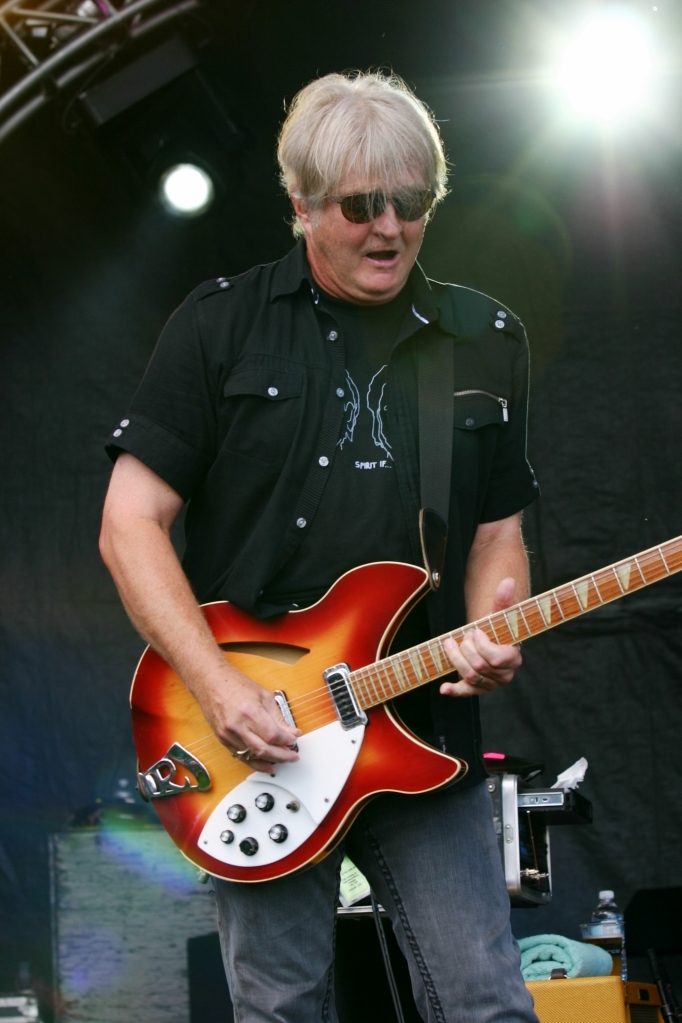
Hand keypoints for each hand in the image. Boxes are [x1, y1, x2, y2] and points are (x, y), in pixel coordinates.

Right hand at [197, 667, 301, 774]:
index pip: (273, 735)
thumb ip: (278, 717)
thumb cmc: (236, 684)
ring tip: (282, 759)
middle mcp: (237, 726)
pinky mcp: (222, 739)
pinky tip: (266, 762)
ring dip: (270, 760)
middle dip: (282, 756)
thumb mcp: (264, 695)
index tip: (294, 739)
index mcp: (250, 712)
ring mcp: (228, 735)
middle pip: (264, 750)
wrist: (211, 682)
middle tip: (293, 756)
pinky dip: (255, 761)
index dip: (287, 741)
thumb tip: (291, 732)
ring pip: (252, 757)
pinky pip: (240, 756)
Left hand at [440, 577, 521, 697]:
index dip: (482, 645)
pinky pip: (465, 692)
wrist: (488, 643)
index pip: (495, 658)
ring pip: (470, 675)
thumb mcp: (498, 616)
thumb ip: (503, 601)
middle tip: (463, 635)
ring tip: (450, 644)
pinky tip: (443, 688)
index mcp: (513, 658)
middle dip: (466, 648)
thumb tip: (508, 582)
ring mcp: (490, 684)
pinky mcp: (475, 689)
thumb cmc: (495, 630)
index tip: (475, 632)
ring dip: (455, 658)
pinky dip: (454, 691)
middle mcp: (504, 675)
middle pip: (479, 666)